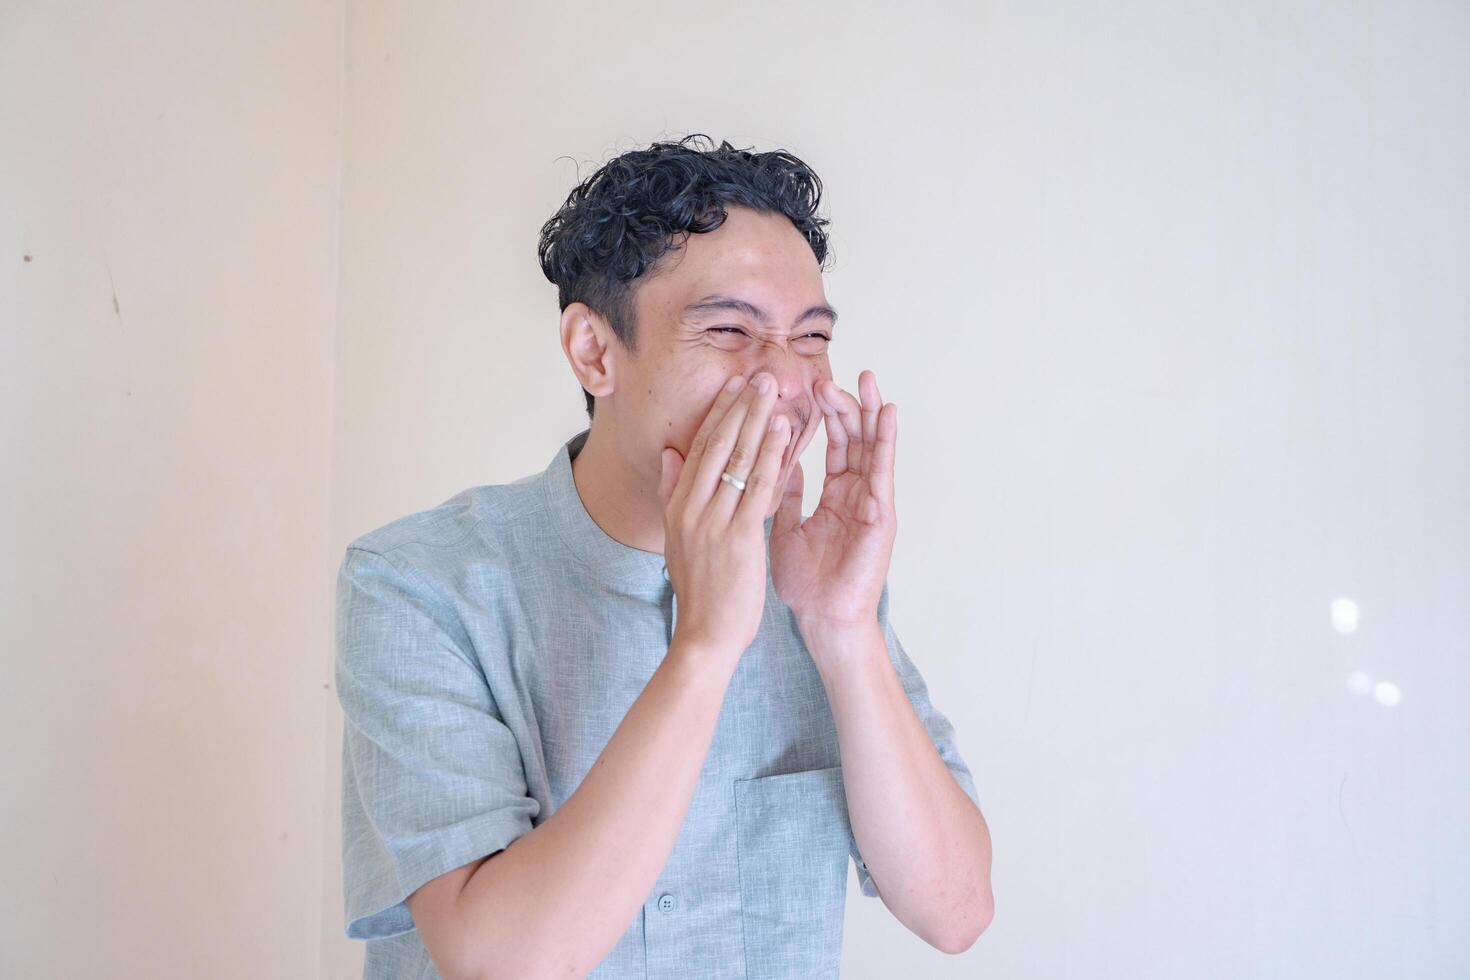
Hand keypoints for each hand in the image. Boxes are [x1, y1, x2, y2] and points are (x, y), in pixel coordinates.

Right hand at [657, 371, 792, 656]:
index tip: (733, 387)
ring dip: (757, 420)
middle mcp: (693, 507)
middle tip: (758, 375)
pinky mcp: (739, 536)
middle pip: (717, 445)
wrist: (705, 634)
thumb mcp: (677, 539)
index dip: (718, 415)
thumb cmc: (700, 592)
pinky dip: (771, 455)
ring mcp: (714, 520)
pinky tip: (784, 432)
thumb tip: (669, 454)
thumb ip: (674, 493)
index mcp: (679, 506)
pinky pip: (758, 486)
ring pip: (738, 459)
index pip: (699, 449)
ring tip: (773, 391)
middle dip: (739, 407)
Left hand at [770, 369, 896, 631]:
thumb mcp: (786, 528)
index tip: (811, 384)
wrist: (822, 619)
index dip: (823, 414)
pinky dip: (886, 441)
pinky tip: (886, 414)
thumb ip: (786, 494)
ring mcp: (871, 502)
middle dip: (845, 404)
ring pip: (872, 447)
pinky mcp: (881, 514)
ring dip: (868, 412)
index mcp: (835, 496)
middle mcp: (856, 494)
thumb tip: (777, 462)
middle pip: (853, 438)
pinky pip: (883, 470)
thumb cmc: (807, 583)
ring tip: (867, 379)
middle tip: (832, 373)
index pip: (832, 445)